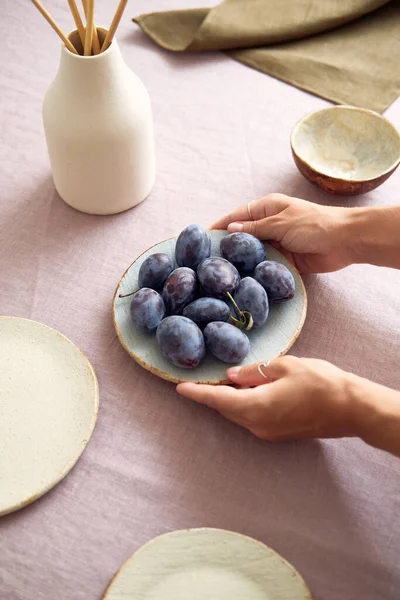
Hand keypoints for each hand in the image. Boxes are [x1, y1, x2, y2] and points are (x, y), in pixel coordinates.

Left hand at [177, 356, 356, 441]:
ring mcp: (268, 432)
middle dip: (212, 394)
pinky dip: (244, 404)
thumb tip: (231, 376)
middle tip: (201, 378)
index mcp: (256, 407)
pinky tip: (249, 390)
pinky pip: (253, 418)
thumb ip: (253, 372)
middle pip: (226, 408)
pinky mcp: (279, 433)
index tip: (179, 388)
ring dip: (229, 399)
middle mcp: (257, 425)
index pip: (217, 400)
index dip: (197, 394)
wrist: (351, 408)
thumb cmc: (320, 383)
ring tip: (224, 381)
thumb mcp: (284, 367)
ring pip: (239, 414)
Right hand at [211, 193, 354, 272]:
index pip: (237, 216)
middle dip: (228, 247)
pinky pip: (266, 266)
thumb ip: (255, 228)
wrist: (344, 241)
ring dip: (242, 262)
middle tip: (208, 261)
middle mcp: (269, 225)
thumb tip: (230, 230)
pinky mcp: (285, 261)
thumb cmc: (314, 224)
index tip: (203, 237)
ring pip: (253, 254)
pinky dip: (256, 272)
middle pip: (243, 237)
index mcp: (267, 208)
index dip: (220, 225)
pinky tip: (243, 280)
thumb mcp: (280, 222)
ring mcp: (277, 244)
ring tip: (221, 274)